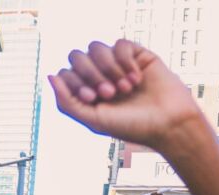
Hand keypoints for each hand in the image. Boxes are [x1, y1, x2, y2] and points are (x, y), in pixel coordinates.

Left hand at [49, 40, 202, 150]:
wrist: (168, 124)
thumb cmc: (133, 127)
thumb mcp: (94, 121)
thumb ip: (67, 102)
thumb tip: (50, 76)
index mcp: (89, 92)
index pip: (66, 73)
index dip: (76, 82)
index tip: (94, 97)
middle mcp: (101, 76)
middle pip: (77, 56)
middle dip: (91, 74)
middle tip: (110, 93)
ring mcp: (118, 65)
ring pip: (96, 47)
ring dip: (109, 68)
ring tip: (126, 88)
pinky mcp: (137, 55)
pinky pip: (120, 44)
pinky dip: (125, 61)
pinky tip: (137, 78)